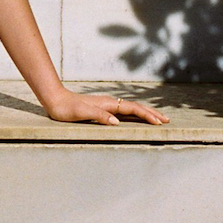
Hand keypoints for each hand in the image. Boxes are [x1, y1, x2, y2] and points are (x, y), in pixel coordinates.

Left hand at [44, 89, 168, 126]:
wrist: (56, 100)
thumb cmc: (67, 108)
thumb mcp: (82, 113)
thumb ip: (99, 116)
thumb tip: (117, 123)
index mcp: (108, 104)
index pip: (133, 109)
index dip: (147, 115)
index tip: (159, 122)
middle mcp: (110, 103)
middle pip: (136, 107)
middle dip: (152, 113)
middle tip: (167, 120)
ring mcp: (107, 105)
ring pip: (131, 108)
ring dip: (146, 113)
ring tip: (158, 118)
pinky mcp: (103, 108)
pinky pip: (124, 111)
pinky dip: (135, 114)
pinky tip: (137, 117)